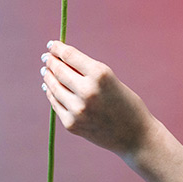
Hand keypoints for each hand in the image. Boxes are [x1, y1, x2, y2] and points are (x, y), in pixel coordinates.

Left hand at [41, 41, 155, 156]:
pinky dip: (51, 93)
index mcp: (100, 74)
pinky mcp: (71, 124)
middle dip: (50, 61)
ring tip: (46, 71)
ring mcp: (77, 110)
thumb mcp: (110, 80)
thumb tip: (59, 60)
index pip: (69, 55)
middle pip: (59, 70)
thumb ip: (86, 71)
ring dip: (48, 76)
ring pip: (53, 87)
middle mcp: (87, 91)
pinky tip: (50, 87)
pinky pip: (56, 103)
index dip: (57, 48)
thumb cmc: (126, 103)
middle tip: (46, 57)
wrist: (136, 136)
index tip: (51, 45)